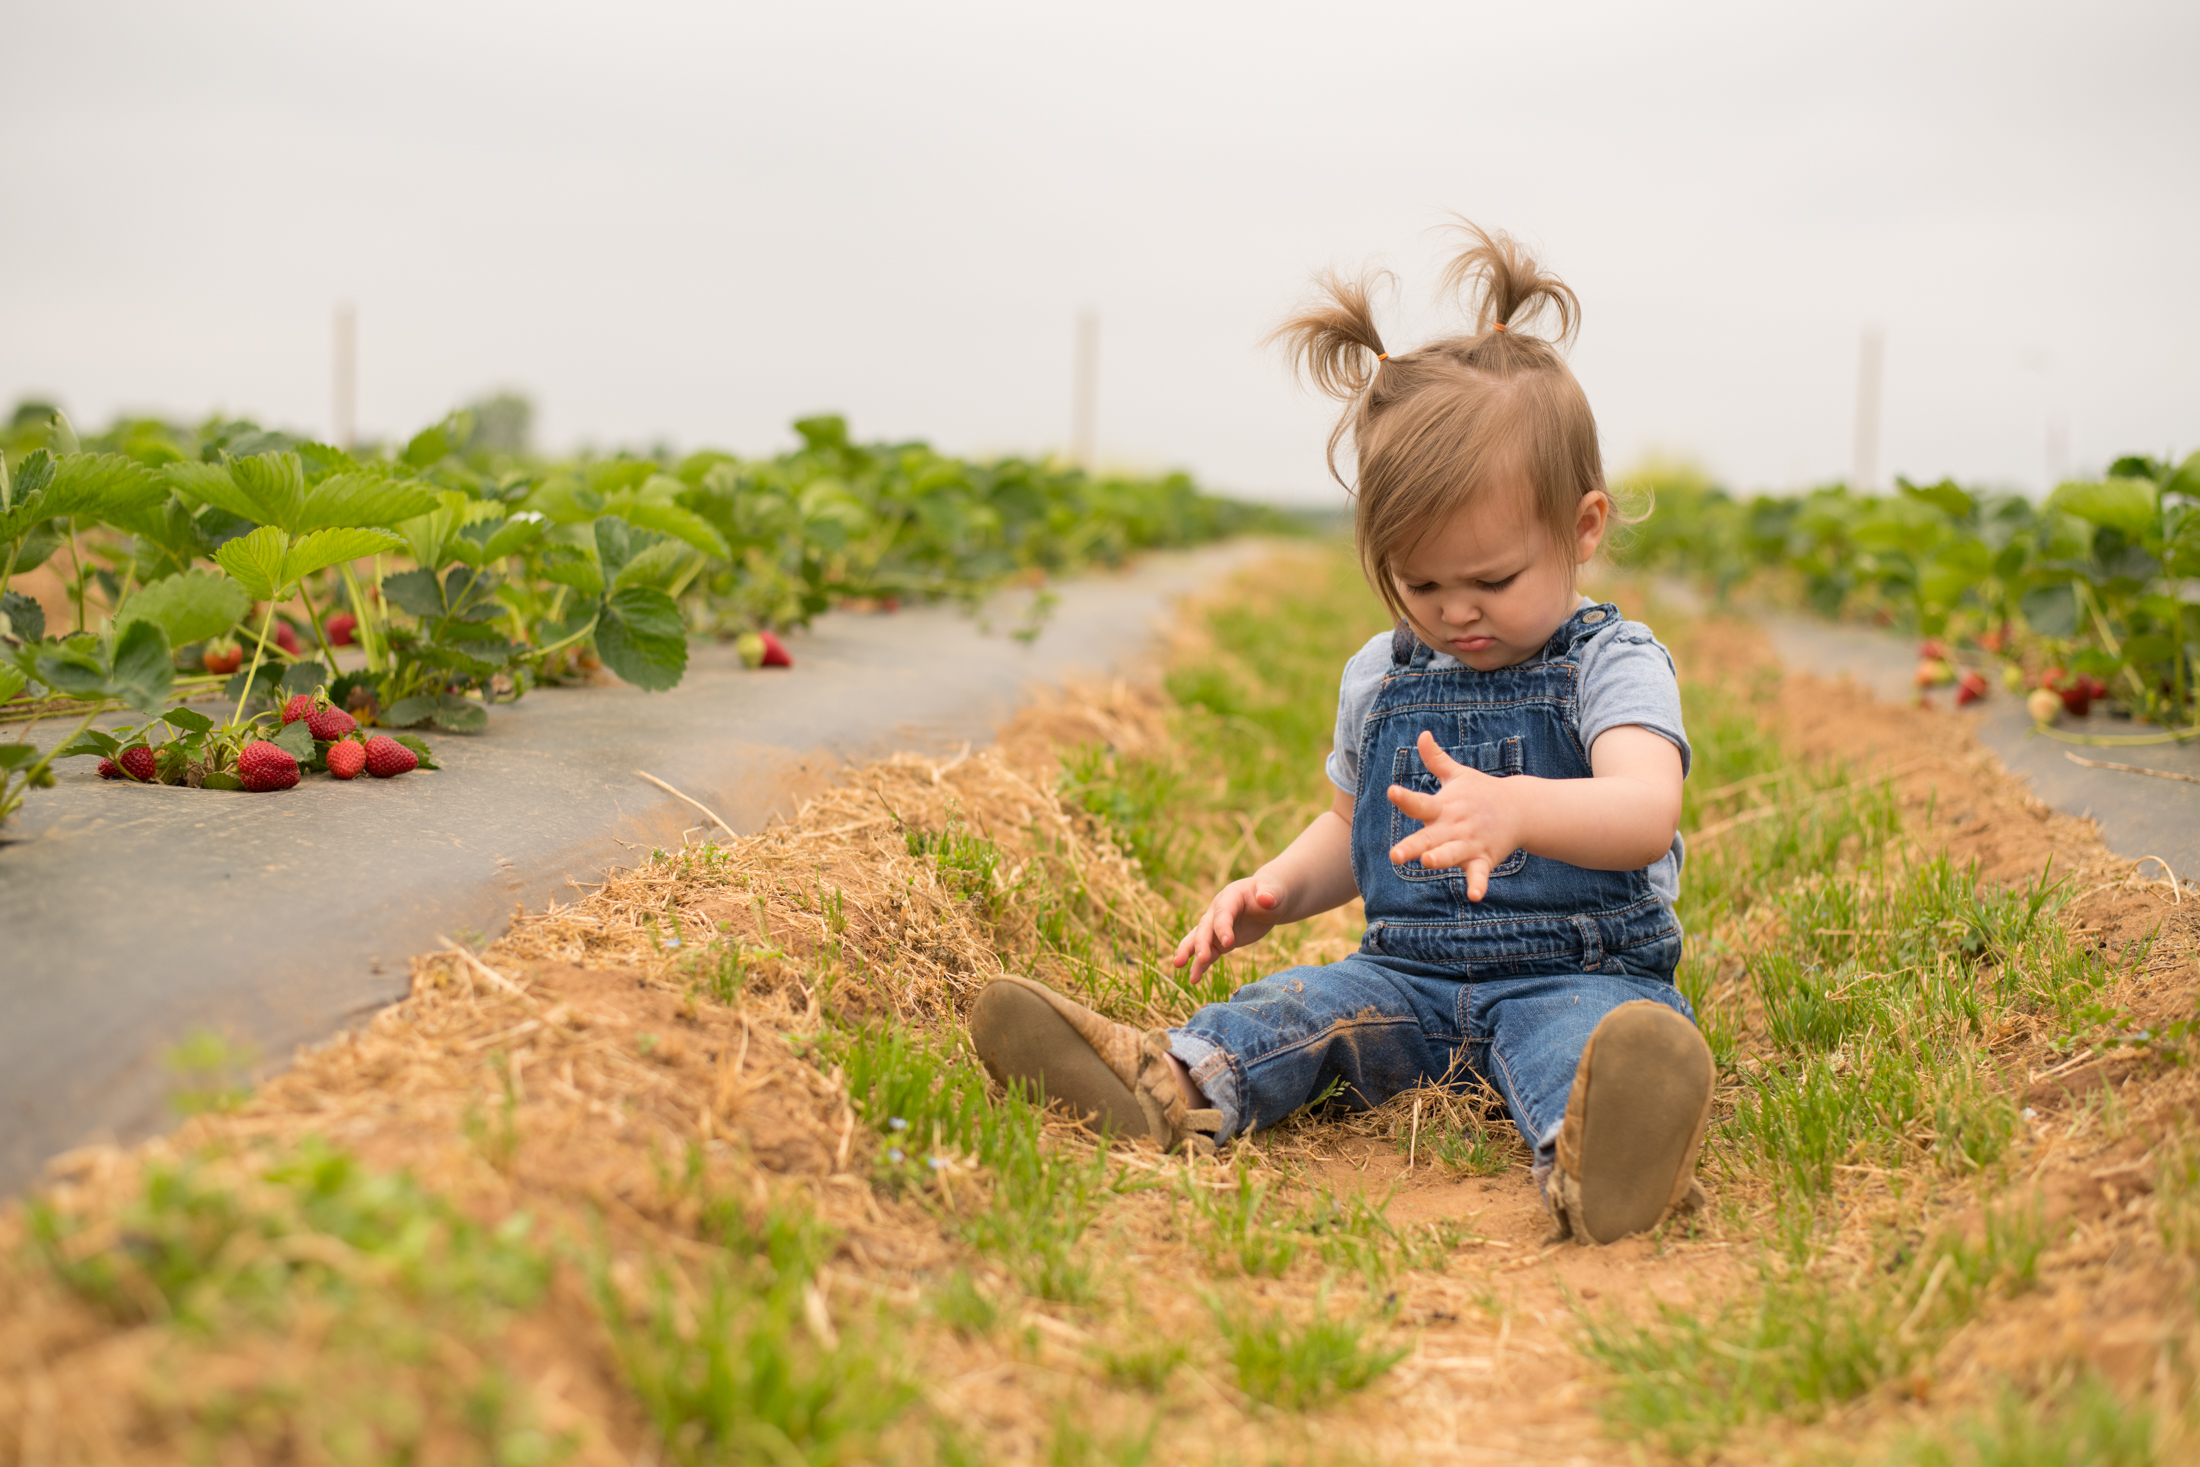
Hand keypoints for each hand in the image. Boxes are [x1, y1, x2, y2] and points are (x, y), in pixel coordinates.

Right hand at [1171, 873, 1286, 984]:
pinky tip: (1194, 979)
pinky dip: (1200, 965)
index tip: (1229, 944)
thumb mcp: (1274, 891)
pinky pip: (1208, 953)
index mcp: (1230, 897)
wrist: (1268, 902)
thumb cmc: (1272, 893)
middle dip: (1201, 943)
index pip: (1223, 913)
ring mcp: (1216, 927)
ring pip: (1198, 940)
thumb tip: (1267, 899)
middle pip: (1205, 927)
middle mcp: (1217, 911)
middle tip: (1201, 958)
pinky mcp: (1219, 941)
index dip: (1223, 927)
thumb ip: (1269, 893)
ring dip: (1189, 953)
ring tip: (1178, 966)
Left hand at [1384, 730, 1526, 901]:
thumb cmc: (1481, 791)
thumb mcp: (1458, 774)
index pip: (1420, 803)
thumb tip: (1422, 734)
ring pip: (1452, 854)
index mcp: (1444, 807)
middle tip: (1395, 855)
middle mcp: (1454, 826)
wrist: (1521, 807)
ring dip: (1441, 859)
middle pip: (1430, 837)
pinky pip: (1480, 874)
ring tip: (1428, 863)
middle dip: (1413, 847)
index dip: (1405, 798)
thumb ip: (1436, 759)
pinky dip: (1478, 884)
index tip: (1392, 792)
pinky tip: (1474, 896)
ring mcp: (1470, 843)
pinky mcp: (1484, 858)